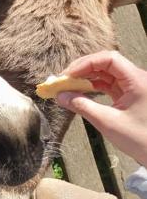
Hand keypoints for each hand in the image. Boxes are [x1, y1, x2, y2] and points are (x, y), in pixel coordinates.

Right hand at [57, 51, 146, 165]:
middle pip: (106, 63)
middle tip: (63, 80)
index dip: (86, 63)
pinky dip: (93, 86)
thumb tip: (60, 96)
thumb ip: (82, 106)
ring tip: (68, 86)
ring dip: (86, 77)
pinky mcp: (130, 94)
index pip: (109, 59)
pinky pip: (109, 84)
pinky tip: (80, 92)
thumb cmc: (140, 139)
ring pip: (106, 73)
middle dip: (83, 69)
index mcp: (137, 80)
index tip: (68, 76)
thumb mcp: (108, 122)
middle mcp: (137, 79)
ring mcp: (134, 86)